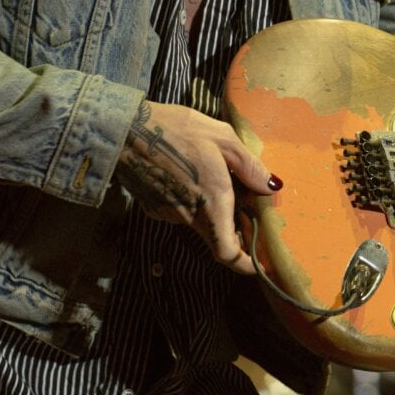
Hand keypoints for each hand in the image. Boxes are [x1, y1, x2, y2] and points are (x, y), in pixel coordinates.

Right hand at [114, 100, 278, 273]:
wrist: (123, 130)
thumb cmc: (177, 130)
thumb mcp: (223, 138)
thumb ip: (249, 166)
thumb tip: (271, 188)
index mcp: (212, 201)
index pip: (227, 252)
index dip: (244, 264)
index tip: (258, 264)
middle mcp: (189, 215)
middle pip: (216, 235)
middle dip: (232, 226)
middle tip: (245, 203)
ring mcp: (168, 214)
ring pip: (199, 221)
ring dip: (210, 208)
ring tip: (214, 175)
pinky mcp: (153, 207)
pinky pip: (181, 211)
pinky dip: (192, 201)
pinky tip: (190, 174)